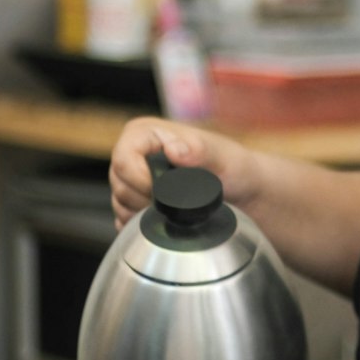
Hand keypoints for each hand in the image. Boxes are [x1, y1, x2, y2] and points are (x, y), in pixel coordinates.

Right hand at [109, 116, 259, 228]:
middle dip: (144, 201)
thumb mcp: (222, 157)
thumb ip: (199, 151)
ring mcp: (132, 177)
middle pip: (118, 184)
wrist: (241, 190)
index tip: (162, 194)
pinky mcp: (135, 200)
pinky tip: (166, 220)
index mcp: (146, 133)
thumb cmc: (234, 168)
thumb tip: (172, 149)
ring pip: (119, 203)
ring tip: (175, 212)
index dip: (139, 180)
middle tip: (174, 206)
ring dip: (143, 215)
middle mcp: (134, 152)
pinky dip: (141, 226)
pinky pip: (123, 219)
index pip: (122, 158)